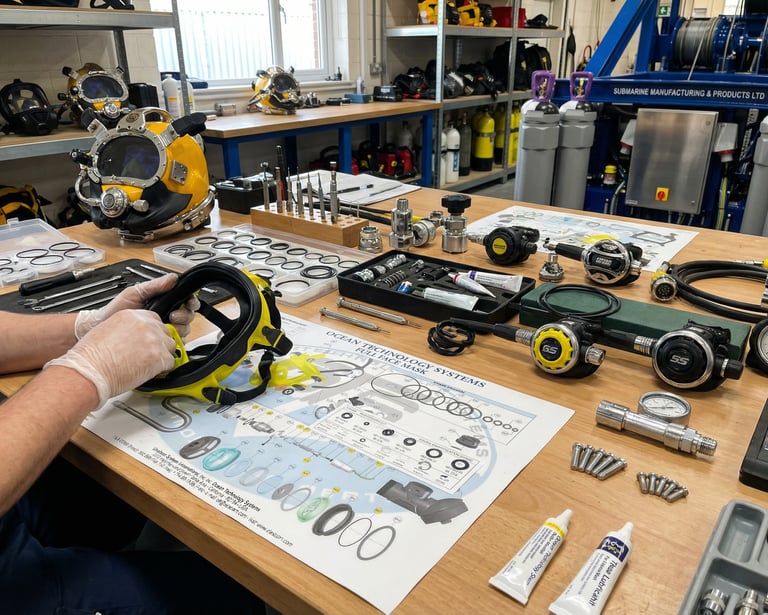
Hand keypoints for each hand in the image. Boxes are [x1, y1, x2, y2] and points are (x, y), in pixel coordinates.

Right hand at [46, 310, 177, 406]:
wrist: (89, 371)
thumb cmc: (90, 356)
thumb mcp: (106, 330)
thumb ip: (124, 329)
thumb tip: (132, 337)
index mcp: (131, 315)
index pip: (153, 319)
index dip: (151, 332)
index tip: (148, 340)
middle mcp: (145, 324)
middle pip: (164, 332)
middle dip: (158, 344)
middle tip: (148, 355)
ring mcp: (154, 340)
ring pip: (170, 346)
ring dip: (162, 356)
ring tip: (148, 364)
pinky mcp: (159, 357)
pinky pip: (170, 362)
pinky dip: (163, 369)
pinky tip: (151, 372)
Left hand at [75, 273, 199, 338]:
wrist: (101, 329)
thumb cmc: (114, 311)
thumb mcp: (134, 293)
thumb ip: (154, 286)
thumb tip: (172, 278)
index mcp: (164, 303)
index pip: (186, 301)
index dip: (190, 301)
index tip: (187, 302)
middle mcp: (166, 317)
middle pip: (188, 316)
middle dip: (184, 316)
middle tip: (172, 316)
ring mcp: (164, 332)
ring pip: (185, 330)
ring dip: (179, 328)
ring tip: (166, 325)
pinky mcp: (160, 346)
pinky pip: (176, 344)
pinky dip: (173, 341)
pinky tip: (164, 337)